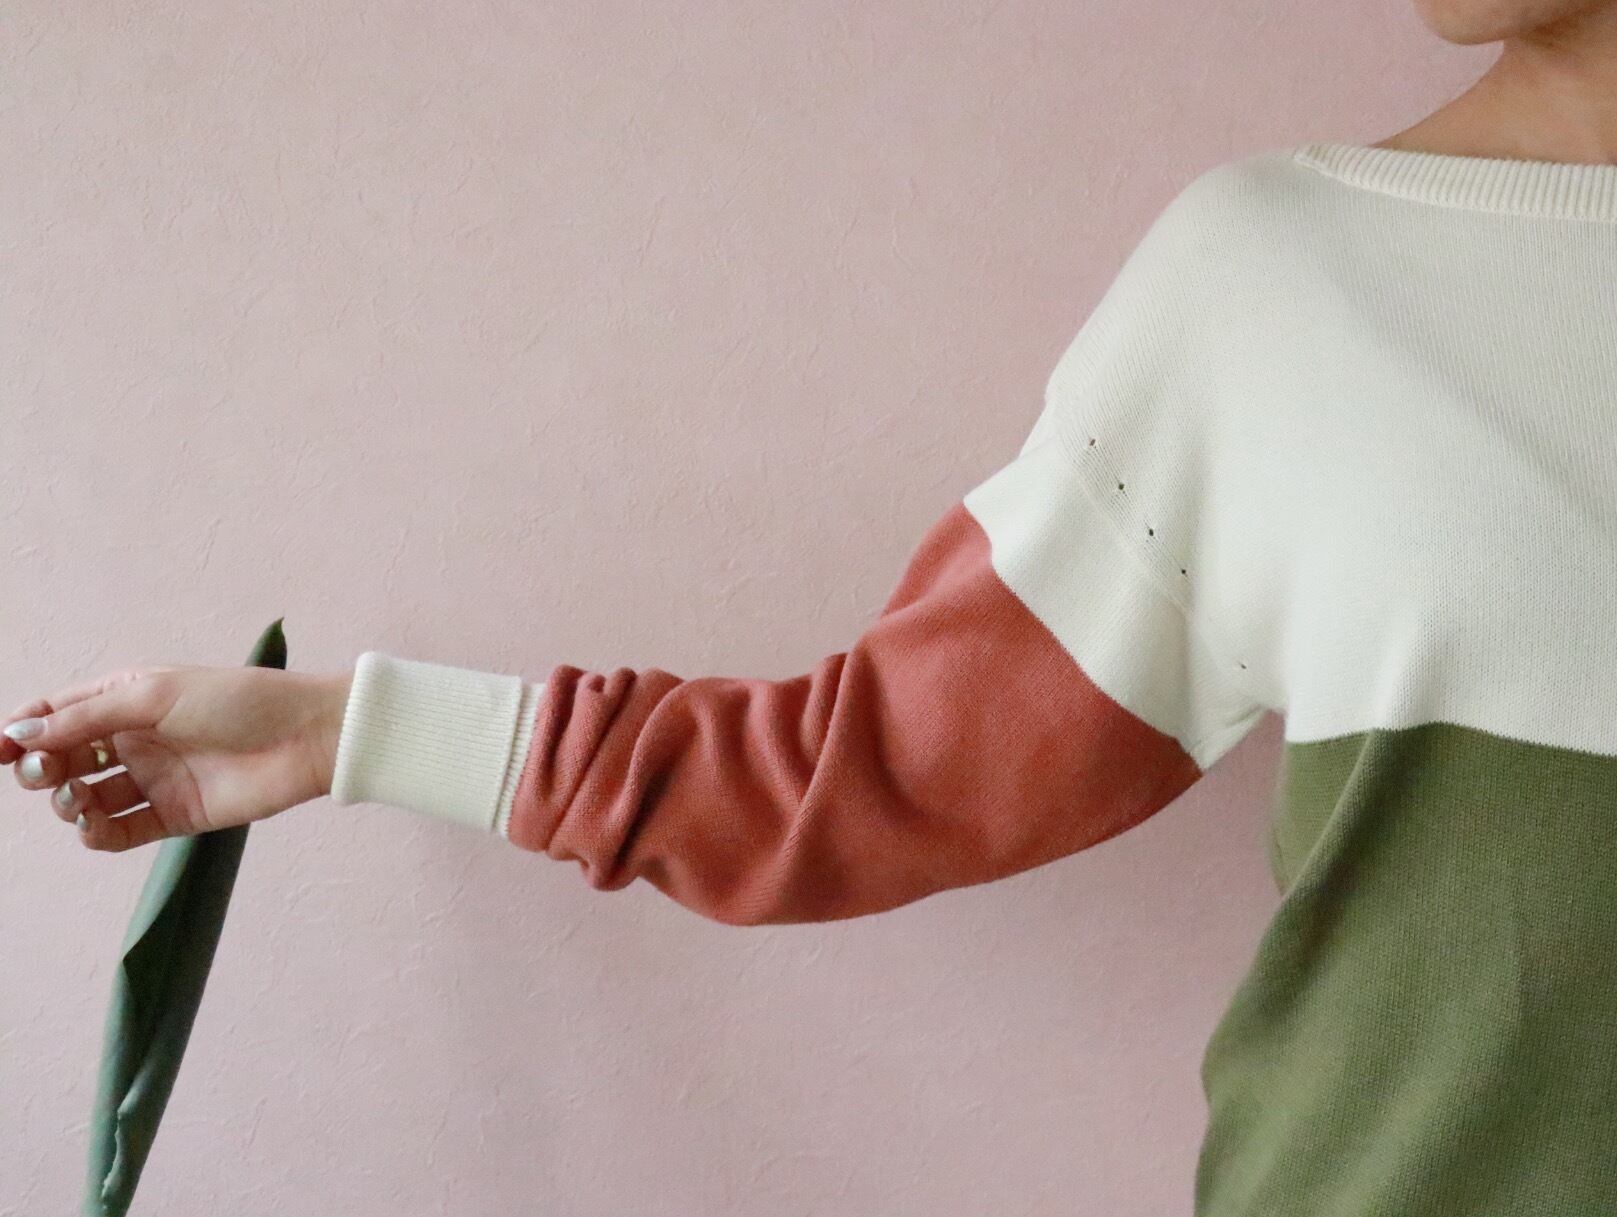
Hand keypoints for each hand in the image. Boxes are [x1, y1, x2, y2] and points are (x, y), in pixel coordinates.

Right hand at [4, 664, 352, 851]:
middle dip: (42, 769)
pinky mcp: (174, 815)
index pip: (58, 715)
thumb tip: (21, 733)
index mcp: (127, 698)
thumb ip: (86, 717)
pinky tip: (93, 827)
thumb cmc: (239, 701)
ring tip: (77, 801)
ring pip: (86, 797)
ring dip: (67, 803)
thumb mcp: (154, 696)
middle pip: (65, 758)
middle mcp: (135, 738)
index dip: (22, 731)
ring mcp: (154, 777)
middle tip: (45, 775)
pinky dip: (96, 834)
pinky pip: (119, 831)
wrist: (306, 738)